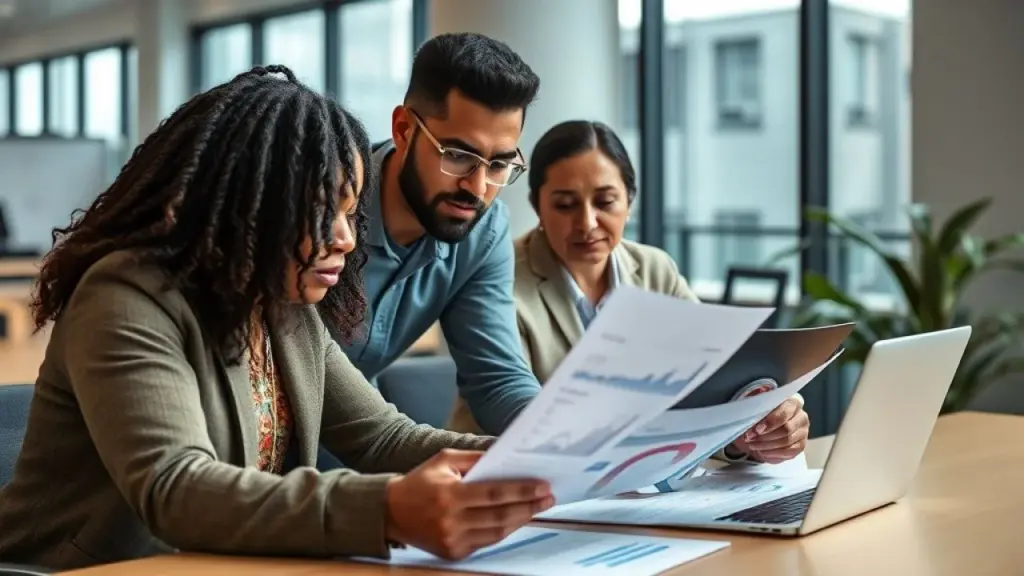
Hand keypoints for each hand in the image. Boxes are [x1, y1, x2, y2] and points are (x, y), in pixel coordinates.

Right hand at [384, 449, 553, 559]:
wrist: (390, 512)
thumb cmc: (420, 482)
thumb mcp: (444, 460)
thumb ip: (475, 459)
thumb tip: (505, 459)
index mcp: (450, 494)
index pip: (495, 494)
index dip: (521, 491)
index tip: (542, 486)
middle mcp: (452, 520)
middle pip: (501, 515)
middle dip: (529, 507)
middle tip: (549, 498)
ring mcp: (453, 540)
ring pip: (497, 532)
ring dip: (521, 520)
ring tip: (537, 508)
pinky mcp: (453, 552)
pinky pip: (486, 542)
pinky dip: (503, 531)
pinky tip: (516, 520)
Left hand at [730, 395, 808, 463]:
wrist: (766, 426)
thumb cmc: (762, 413)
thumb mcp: (758, 403)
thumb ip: (759, 398)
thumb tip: (761, 391)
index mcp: (793, 402)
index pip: (785, 412)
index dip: (771, 422)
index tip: (757, 429)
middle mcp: (802, 417)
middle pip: (786, 430)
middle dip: (765, 436)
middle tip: (749, 439)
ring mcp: (803, 432)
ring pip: (786, 442)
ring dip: (766, 446)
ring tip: (752, 445)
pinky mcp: (801, 445)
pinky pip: (788, 452)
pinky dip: (772, 453)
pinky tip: (761, 451)